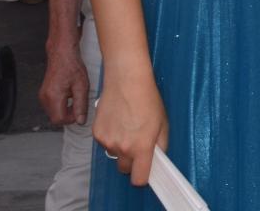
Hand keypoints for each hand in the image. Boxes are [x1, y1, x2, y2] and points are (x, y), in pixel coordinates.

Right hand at [39, 42, 90, 125]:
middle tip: (78, 104)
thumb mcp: (81, 87)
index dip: (71, 119)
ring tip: (73, 96)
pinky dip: (60, 105)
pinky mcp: (43, 94)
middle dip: (68, 115)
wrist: (62, 54)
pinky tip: (68, 95)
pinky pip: (52, 106)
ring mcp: (42, 96)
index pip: (59, 120)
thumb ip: (81, 105)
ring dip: (64, 110)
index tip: (79, 112)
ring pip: (53, 113)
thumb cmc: (72, 66)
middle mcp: (45, 98)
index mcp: (54, 96)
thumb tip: (81, 121)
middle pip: (55, 118)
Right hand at [93, 71, 166, 186]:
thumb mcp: (162, 123)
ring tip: (128, 126)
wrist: (127, 81)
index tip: (145, 171)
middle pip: (125, 169)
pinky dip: (111, 137)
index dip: (142, 177)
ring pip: (115, 154)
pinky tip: (118, 121)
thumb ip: (161, 145)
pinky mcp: (96, 133)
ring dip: (121, 147)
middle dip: (132, 161)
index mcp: (141, 147)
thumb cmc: (148, 99)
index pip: (138, 179)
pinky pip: (105, 143)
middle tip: (138, 144)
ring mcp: (107, 141)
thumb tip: (157, 158)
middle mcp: (122, 148)